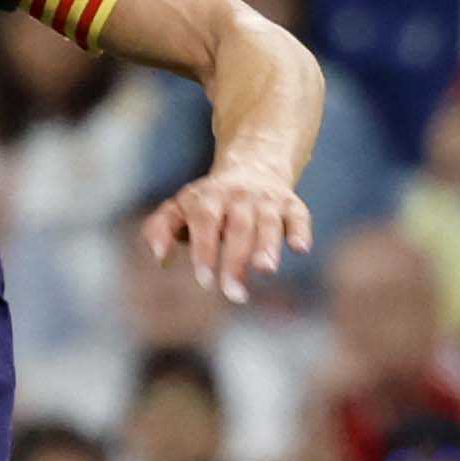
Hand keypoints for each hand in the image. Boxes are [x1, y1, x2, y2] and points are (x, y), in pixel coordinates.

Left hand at [144, 164, 310, 304]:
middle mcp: (238, 196)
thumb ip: (159, 229)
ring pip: (268, 221)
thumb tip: (159, 258)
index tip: (205, 281)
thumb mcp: (180, 209)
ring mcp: (267, 199)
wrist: (252, 166)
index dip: (205, 250)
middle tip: (233, 294)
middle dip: (235, 260)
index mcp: (208, 197)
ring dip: (267, 245)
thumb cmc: (207, 204)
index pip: (205, 221)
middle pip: (238, 227)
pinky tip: (300, 249)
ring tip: (266, 270)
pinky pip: (299, 215)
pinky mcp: (291, 204)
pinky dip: (300, 230)